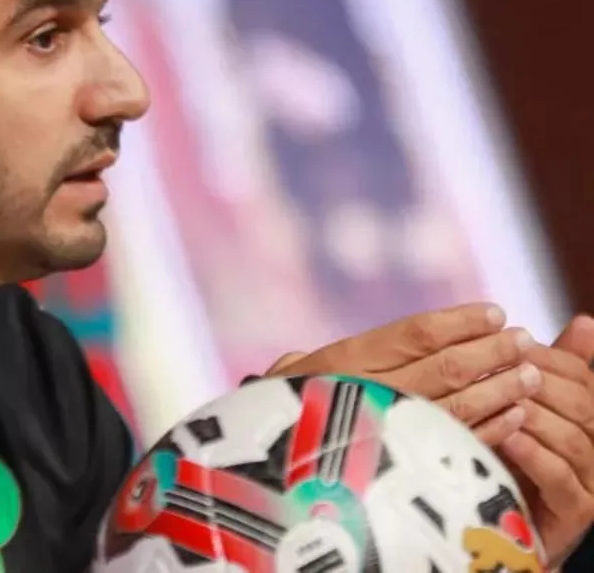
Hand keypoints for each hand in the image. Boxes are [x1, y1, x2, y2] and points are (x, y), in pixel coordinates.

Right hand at [267, 303, 539, 444]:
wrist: (263, 481)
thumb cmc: (270, 428)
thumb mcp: (273, 390)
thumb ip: (292, 370)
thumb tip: (294, 360)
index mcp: (342, 362)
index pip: (413, 333)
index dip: (458, 321)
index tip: (493, 312)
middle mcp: (369, 391)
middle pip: (446, 364)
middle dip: (491, 349)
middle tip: (524, 338)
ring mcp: (391, 430)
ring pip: (459, 402)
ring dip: (501, 387)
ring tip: (529, 374)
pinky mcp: (406, 467)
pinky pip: (456, 443)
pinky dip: (491, 428)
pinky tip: (513, 415)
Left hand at [498, 315, 593, 565]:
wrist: (495, 521)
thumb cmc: (506, 453)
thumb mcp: (522, 405)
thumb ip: (551, 369)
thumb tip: (585, 323)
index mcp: (587, 415)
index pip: (580, 376)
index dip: (548, 357)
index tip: (513, 342)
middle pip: (582, 404)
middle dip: (541, 382)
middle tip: (503, 366)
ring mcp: (591, 480)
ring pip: (573, 439)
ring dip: (536, 415)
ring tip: (502, 398)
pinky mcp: (576, 511)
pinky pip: (561, 478)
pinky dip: (535, 455)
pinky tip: (509, 437)